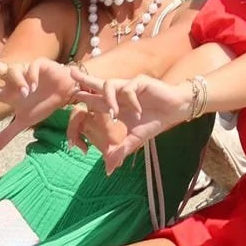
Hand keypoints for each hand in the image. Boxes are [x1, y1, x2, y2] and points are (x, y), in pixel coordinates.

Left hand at [0, 50, 84, 150]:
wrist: (65, 94)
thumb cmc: (43, 104)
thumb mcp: (24, 122)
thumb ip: (8, 134)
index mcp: (9, 94)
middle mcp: (14, 80)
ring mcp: (26, 70)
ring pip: (14, 70)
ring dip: (18, 81)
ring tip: (26, 92)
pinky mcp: (40, 64)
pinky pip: (32, 67)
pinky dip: (31, 76)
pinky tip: (34, 85)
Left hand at [66, 68, 193, 172]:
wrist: (174, 110)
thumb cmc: (153, 121)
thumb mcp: (134, 140)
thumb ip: (120, 151)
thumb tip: (108, 171)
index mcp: (116, 105)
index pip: (96, 99)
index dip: (84, 96)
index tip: (71, 94)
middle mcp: (119, 93)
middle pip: (98, 85)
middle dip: (85, 80)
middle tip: (71, 74)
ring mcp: (129, 86)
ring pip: (109, 84)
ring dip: (108, 99)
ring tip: (114, 115)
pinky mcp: (140, 82)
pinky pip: (129, 88)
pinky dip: (131, 101)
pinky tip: (139, 111)